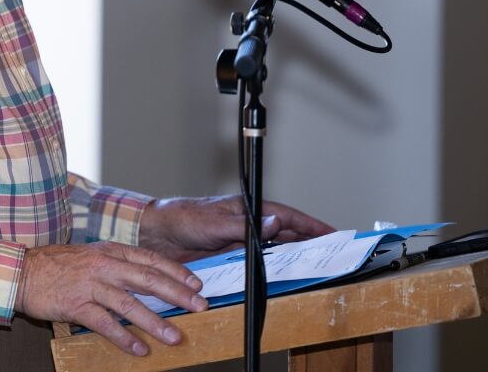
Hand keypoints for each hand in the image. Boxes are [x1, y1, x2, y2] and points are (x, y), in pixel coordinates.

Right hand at [13, 241, 207, 356]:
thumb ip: (117, 264)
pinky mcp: (76, 305)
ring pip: (130, 304)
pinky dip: (124, 337)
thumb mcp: (91, 254)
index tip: (196, 284)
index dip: (176, 271)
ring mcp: (90, 285)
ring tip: (174, 336)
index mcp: (110, 250)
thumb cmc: (57, 265)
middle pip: (148, 279)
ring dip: (155, 322)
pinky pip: (105, 324)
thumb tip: (147, 278)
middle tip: (199, 307)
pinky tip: (139, 349)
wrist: (21, 271)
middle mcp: (103, 265)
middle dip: (178, 294)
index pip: (151, 259)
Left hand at [138, 195, 334, 262]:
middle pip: (285, 235)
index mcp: (246, 210)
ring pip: (273, 252)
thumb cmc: (182, 217)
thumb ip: (243, 226)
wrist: (156, 234)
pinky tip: (279, 277)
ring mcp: (239, 243)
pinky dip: (269, 271)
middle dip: (308, 243)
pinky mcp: (229, 258)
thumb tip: (273, 223)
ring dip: (290, 258)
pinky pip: (255, 266)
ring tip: (313, 266)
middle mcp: (246, 226)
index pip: (286, 216)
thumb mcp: (213, 223)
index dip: (310, 224)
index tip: (331, 232)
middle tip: (331, 253)